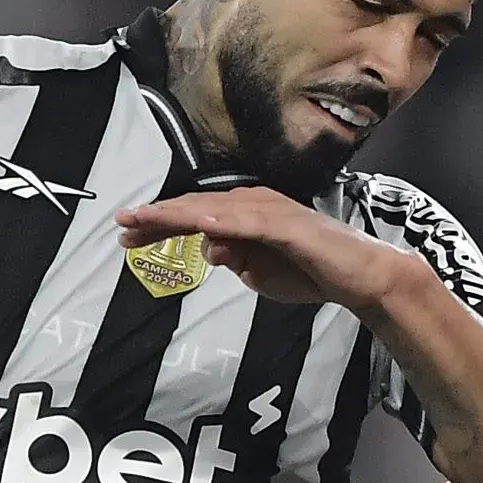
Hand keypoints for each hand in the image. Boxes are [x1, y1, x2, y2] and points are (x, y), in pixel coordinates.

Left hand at [116, 188, 417, 309]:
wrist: (361, 278)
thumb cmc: (312, 273)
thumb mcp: (260, 274)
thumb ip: (235, 260)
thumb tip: (210, 249)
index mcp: (245, 215)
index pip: (194, 217)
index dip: (158, 225)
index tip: (126, 237)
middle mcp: (254, 204)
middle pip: (196, 207)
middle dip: (157, 216)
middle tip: (121, 225)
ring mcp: (271, 211)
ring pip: (215, 209)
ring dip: (179, 213)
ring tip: (146, 220)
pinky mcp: (288, 224)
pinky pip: (250, 221)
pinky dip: (223, 220)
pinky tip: (199, 223)